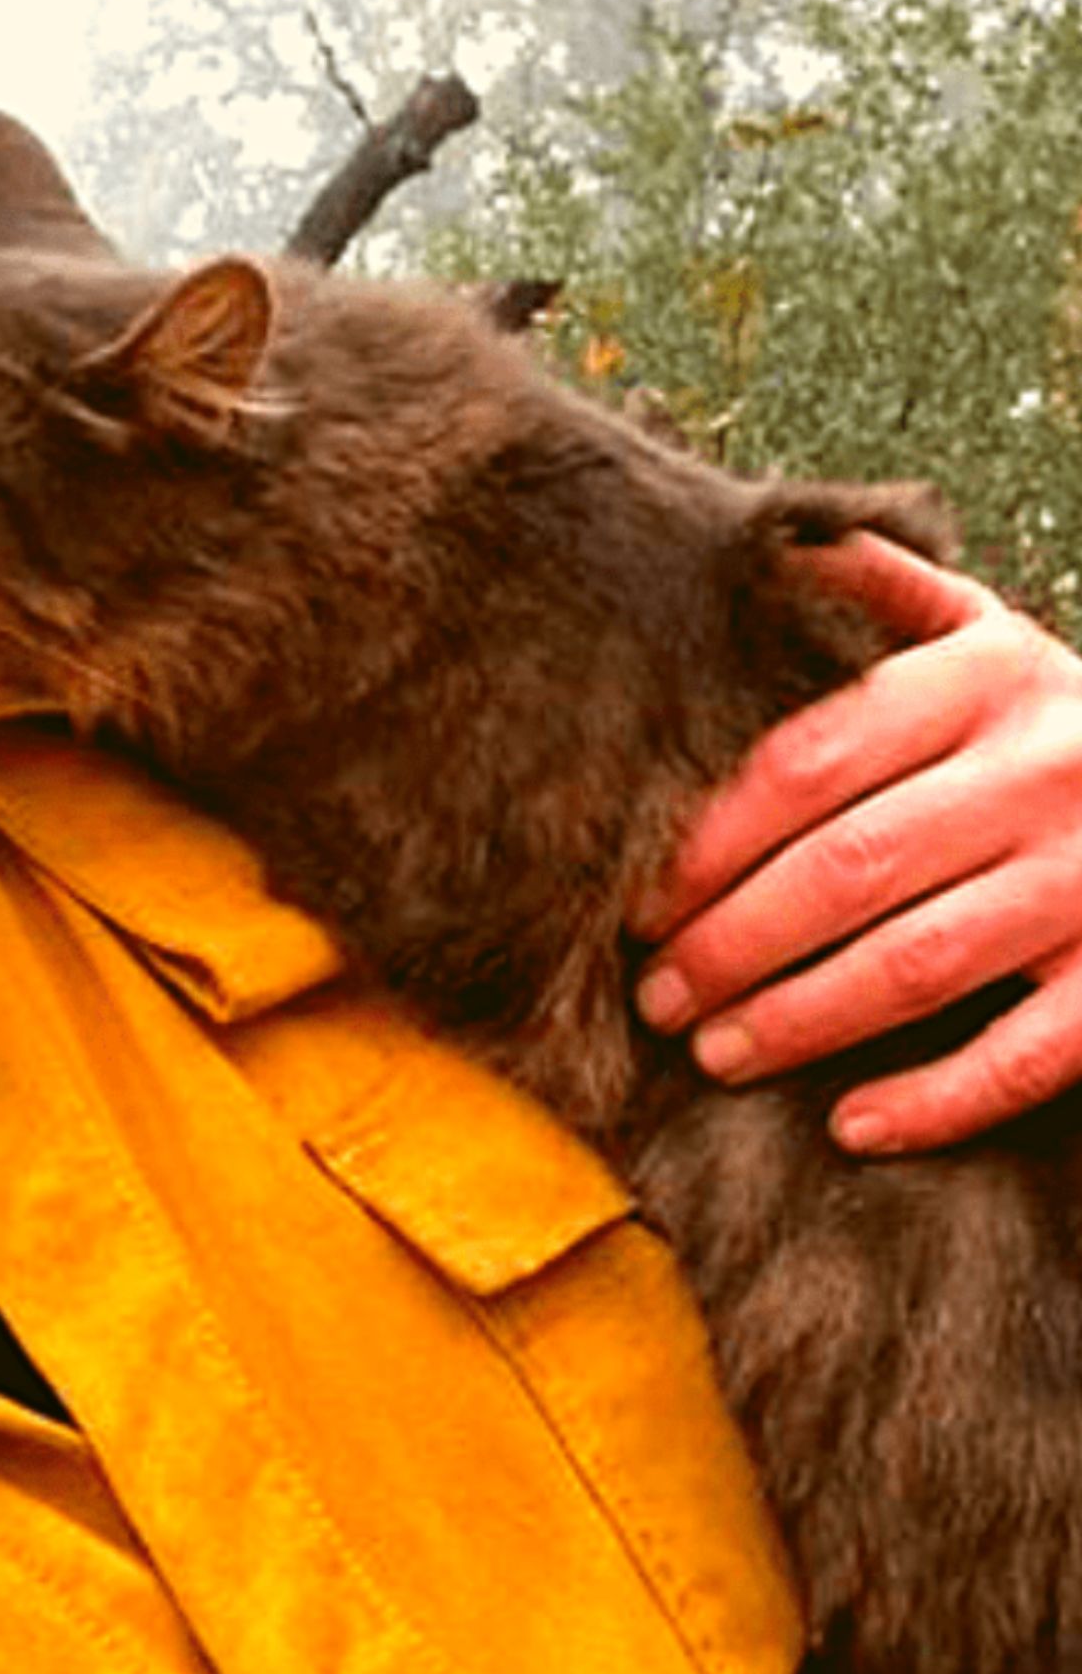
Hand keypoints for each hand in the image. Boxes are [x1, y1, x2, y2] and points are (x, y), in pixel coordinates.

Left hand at [631, 533, 1081, 1152]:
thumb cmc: (1062, 723)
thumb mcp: (991, 637)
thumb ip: (891, 596)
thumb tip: (779, 546)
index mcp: (985, 678)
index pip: (806, 763)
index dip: (705, 843)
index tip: (633, 903)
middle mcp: (1042, 770)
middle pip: (844, 869)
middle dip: (729, 942)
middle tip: (655, 997)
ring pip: (916, 964)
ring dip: (798, 1020)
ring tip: (714, 1052)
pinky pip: (1024, 1057)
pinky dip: (935, 1100)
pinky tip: (853, 1126)